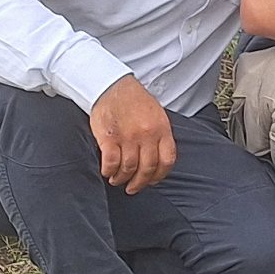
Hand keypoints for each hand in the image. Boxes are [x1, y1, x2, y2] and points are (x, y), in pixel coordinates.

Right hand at [90, 76, 175, 193]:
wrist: (112, 86)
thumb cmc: (134, 100)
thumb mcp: (157, 115)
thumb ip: (160, 135)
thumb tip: (159, 158)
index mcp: (162, 129)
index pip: (167, 160)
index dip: (159, 176)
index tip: (152, 181)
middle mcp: (147, 135)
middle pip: (147, 168)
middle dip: (139, 183)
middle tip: (133, 188)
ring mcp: (128, 136)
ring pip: (129, 168)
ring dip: (122, 178)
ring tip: (117, 180)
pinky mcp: (109, 137)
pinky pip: (111, 162)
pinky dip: (109, 170)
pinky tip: (107, 171)